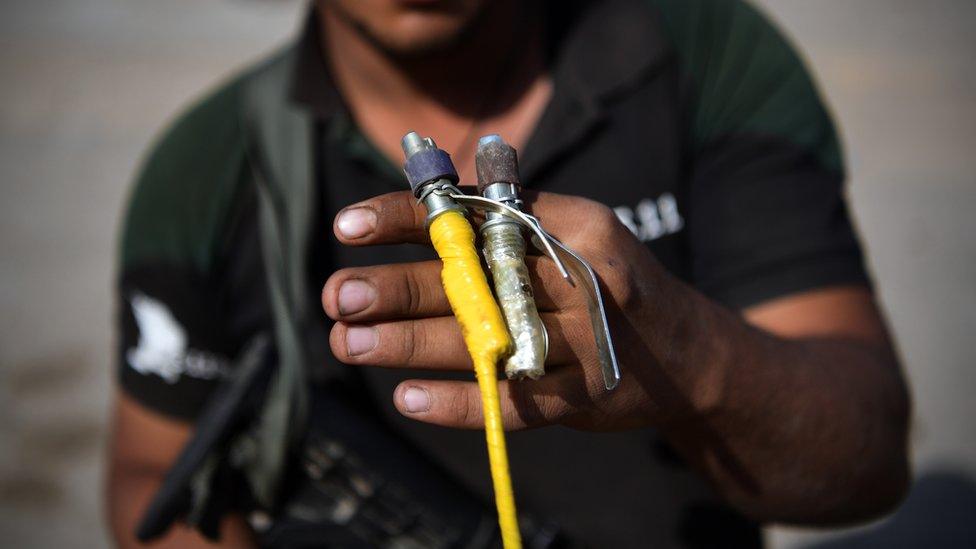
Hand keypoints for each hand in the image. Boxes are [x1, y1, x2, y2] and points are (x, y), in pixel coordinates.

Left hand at [322, 190, 712, 430]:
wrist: (685, 352)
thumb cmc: (610, 282)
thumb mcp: (576, 231)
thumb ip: (507, 216)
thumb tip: (420, 199)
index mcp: (573, 226)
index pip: (478, 214)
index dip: (408, 218)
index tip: (347, 226)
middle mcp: (581, 280)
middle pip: (475, 281)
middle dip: (397, 288)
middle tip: (337, 296)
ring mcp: (585, 343)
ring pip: (484, 342)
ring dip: (407, 343)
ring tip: (347, 343)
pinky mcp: (584, 398)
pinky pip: (514, 403)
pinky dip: (460, 403)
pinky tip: (408, 399)